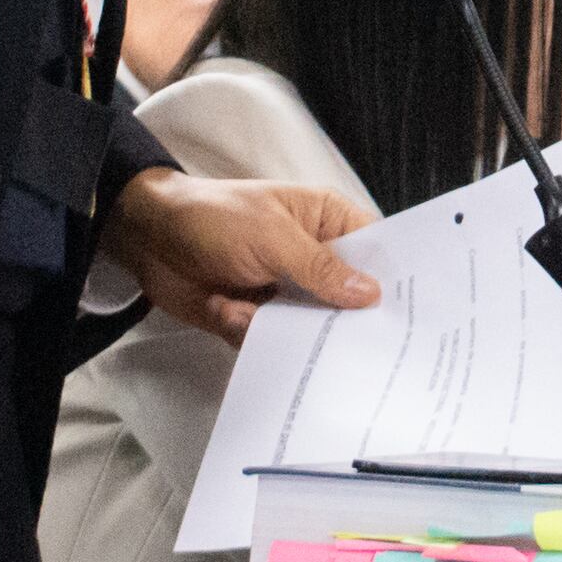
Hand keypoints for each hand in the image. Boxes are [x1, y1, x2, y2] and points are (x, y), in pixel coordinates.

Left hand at [97, 171, 374, 347]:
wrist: (147, 239)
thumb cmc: (213, 217)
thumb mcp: (271, 235)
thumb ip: (319, 267)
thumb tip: (370, 293)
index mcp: (326, 223)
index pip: (375, 252)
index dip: (393, 281)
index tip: (413, 315)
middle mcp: (313, 259)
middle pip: (350, 299)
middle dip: (346, 321)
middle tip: (357, 345)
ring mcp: (287, 292)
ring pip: (314, 329)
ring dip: (293, 331)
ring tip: (269, 319)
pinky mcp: (260, 319)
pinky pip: (276, 344)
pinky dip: (254, 335)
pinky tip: (229, 311)